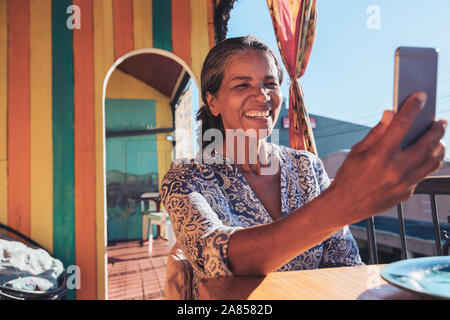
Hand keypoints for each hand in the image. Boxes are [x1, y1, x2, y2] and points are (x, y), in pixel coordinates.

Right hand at [331, 92, 446, 223]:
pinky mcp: (407, 192)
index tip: (420, 97)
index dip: (413, 107)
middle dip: (436, 129)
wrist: (345, 205)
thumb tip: (391, 113)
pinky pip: (424, 174)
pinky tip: (427, 155)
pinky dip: (428, 162)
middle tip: (440, 121)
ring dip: (439, 146)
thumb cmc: (349, 175)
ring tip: (438, 138)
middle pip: (426, 143)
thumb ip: (378, 132)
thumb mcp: (357, 151)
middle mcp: (394, 169)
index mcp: (379, 155)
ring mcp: (403, 183)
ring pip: (432, 160)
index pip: (402, 125)